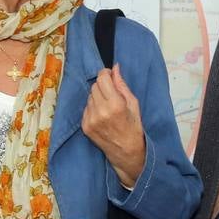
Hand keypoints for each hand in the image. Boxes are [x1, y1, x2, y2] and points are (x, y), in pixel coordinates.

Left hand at [81, 64, 145, 185]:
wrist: (126, 151)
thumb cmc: (133, 127)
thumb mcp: (133, 103)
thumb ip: (122, 85)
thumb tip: (115, 68)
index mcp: (115, 104)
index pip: (102, 78)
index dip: (106, 74)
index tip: (110, 76)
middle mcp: (101, 111)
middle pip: (95, 86)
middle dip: (103, 86)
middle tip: (112, 94)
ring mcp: (91, 119)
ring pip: (89, 96)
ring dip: (97, 97)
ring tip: (108, 107)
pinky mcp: (85, 126)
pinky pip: (86, 107)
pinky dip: (93, 108)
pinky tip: (102, 115)